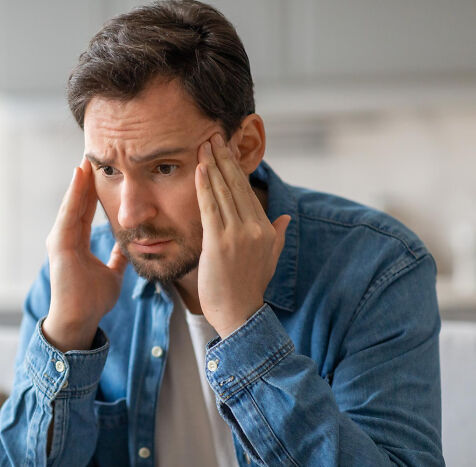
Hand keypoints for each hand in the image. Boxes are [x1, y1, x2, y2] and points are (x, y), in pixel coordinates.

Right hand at [42, 157, 128, 351]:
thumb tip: (127, 247)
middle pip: (77, 202)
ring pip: (72, 204)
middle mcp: (66, 237)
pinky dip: (74, 194)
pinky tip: (79, 176)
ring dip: (79, 181)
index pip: (86, 210)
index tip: (102, 170)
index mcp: (77, 242)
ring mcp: (60, 240)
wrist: (81, 319)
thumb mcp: (112, 273)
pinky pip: (69, 214)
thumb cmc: (93, 300)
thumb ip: (117, 258)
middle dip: (85, 179)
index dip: (93, 190)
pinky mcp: (59, 244)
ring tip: (86, 158)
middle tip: (92, 154)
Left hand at [195, 134, 290, 338]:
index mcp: (266, 229)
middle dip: (223, 158)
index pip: (247, 191)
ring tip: (202, 145)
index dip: (234, 168)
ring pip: (222, 192)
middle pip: (236, 185)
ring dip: (211, 165)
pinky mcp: (219, 243)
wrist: (238, 314)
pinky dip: (204, 187)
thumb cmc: (249, 288)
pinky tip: (198, 170)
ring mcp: (238, 235)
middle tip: (212, 136)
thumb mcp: (270, 259)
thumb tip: (286, 218)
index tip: (225, 150)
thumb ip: (277, 235)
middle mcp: (255, 228)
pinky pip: (210, 208)